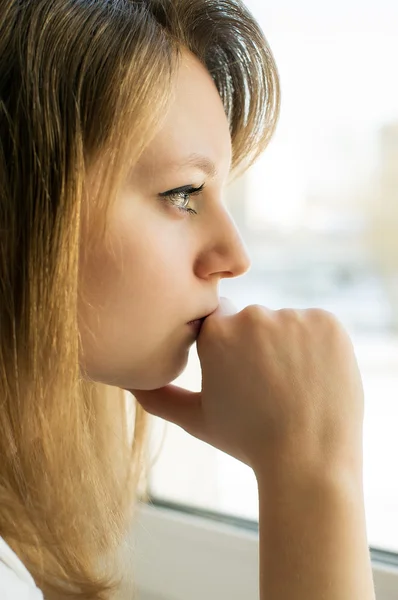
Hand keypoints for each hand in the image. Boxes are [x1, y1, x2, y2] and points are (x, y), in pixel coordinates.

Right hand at [128, 298, 363, 475]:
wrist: (309, 462)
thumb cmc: (248, 441)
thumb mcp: (197, 419)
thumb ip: (159, 397)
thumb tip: (125, 382)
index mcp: (216, 334)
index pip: (218, 319)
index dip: (230, 348)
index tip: (241, 373)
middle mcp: (252, 317)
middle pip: (253, 321)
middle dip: (258, 345)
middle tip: (269, 386)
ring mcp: (294, 318)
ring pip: (286, 323)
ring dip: (289, 345)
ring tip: (294, 386)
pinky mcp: (328, 323)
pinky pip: (317, 325)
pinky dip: (318, 345)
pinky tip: (316, 377)